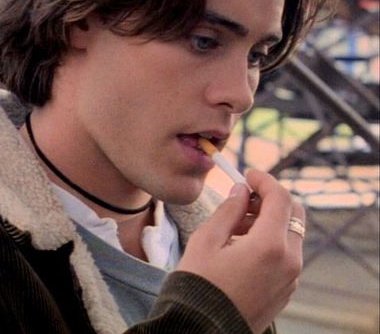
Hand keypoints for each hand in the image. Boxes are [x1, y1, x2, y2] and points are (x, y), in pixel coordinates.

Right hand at [177, 169, 304, 333]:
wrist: (201, 329)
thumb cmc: (198, 284)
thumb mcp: (207, 240)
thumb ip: (229, 210)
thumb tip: (241, 190)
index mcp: (270, 245)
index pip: (280, 198)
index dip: (264, 180)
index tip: (247, 174)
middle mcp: (289, 261)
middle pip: (293, 214)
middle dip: (270, 199)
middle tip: (243, 198)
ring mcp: (291, 278)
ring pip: (290, 235)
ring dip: (269, 221)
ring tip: (235, 225)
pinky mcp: (286, 290)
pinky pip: (286, 255)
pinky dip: (270, 241)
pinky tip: (242, 246)